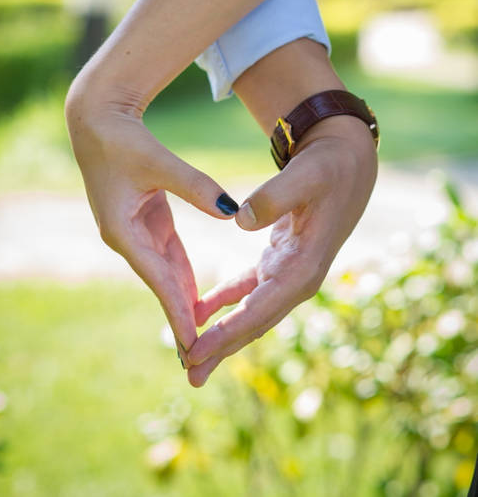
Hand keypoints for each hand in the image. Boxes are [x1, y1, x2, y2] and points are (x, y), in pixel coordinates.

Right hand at [65, 75, 237, 354]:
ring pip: (165, 272)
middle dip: (180, 318)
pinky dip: (182, 274)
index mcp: (122, 230)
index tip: (193, 344)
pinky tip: (197, 297)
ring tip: (202, 337)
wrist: (98, 119)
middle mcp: (125, 238)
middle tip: (200, 357)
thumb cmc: (122, 139)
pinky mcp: (144, 218)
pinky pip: (168, 253)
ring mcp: (134, 230)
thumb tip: (229, 212)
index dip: (177, 311)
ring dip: (182, 301)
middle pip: (160, 284)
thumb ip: (194, 186)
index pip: (158, 278)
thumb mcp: (159, 162)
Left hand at [186, 115, 377, 385]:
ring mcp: (289, 272)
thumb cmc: (328, 168)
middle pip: (255, 322)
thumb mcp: (304, 176)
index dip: (228, 333)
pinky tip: (200, 313)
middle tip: (190, 375)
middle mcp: (298, 278)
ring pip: (250, 312)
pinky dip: (224, 301)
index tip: (197, 352)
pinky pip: (248, 289)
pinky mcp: (280, 261)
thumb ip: (273, 197)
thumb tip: (239, 220)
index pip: (260, 309)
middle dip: (222, 349)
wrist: (348, 162)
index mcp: (304, 266)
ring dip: (222, 335)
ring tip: (192, 360)